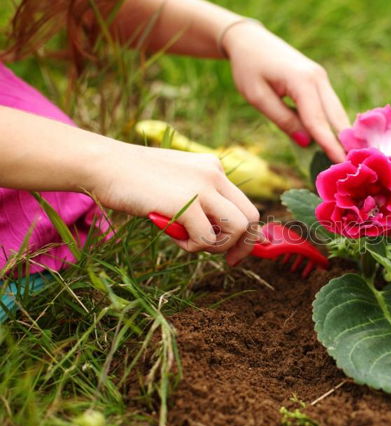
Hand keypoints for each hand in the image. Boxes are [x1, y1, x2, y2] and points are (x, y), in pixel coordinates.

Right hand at [91, 143, 259, 264]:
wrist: (104, 165)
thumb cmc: (133, 179)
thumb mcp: (176, 184)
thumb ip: (199, 201)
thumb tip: (215, 233)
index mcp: (214, 167)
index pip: (246, 205)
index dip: (246, 234)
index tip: (233, 252)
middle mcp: (214, 174)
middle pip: (250, 218)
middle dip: (242, 246)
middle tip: (227, 261)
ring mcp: (203, 187)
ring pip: (237, 229)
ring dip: (215, 245)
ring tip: (188, 241)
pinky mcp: (187, 203)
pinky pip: (207, 238)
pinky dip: (193, 246)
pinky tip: (173, 236)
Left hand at [222, 22, 349, 162]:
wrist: (250, 40)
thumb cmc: (249, 68)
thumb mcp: (258, 97)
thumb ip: (283, 120)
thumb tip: (306, 143)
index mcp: (302, 81)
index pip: (318, 120)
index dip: (329, 145)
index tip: (342, 164)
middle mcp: (318, 78)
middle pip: (336, 117)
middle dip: (344, 142)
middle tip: (352, 167)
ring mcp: (322, 78)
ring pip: (337, 112)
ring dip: (342, 134)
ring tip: (348, 159)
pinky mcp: (320, 80)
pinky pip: (330, 106)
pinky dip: (334, 124)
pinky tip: (337, 141)